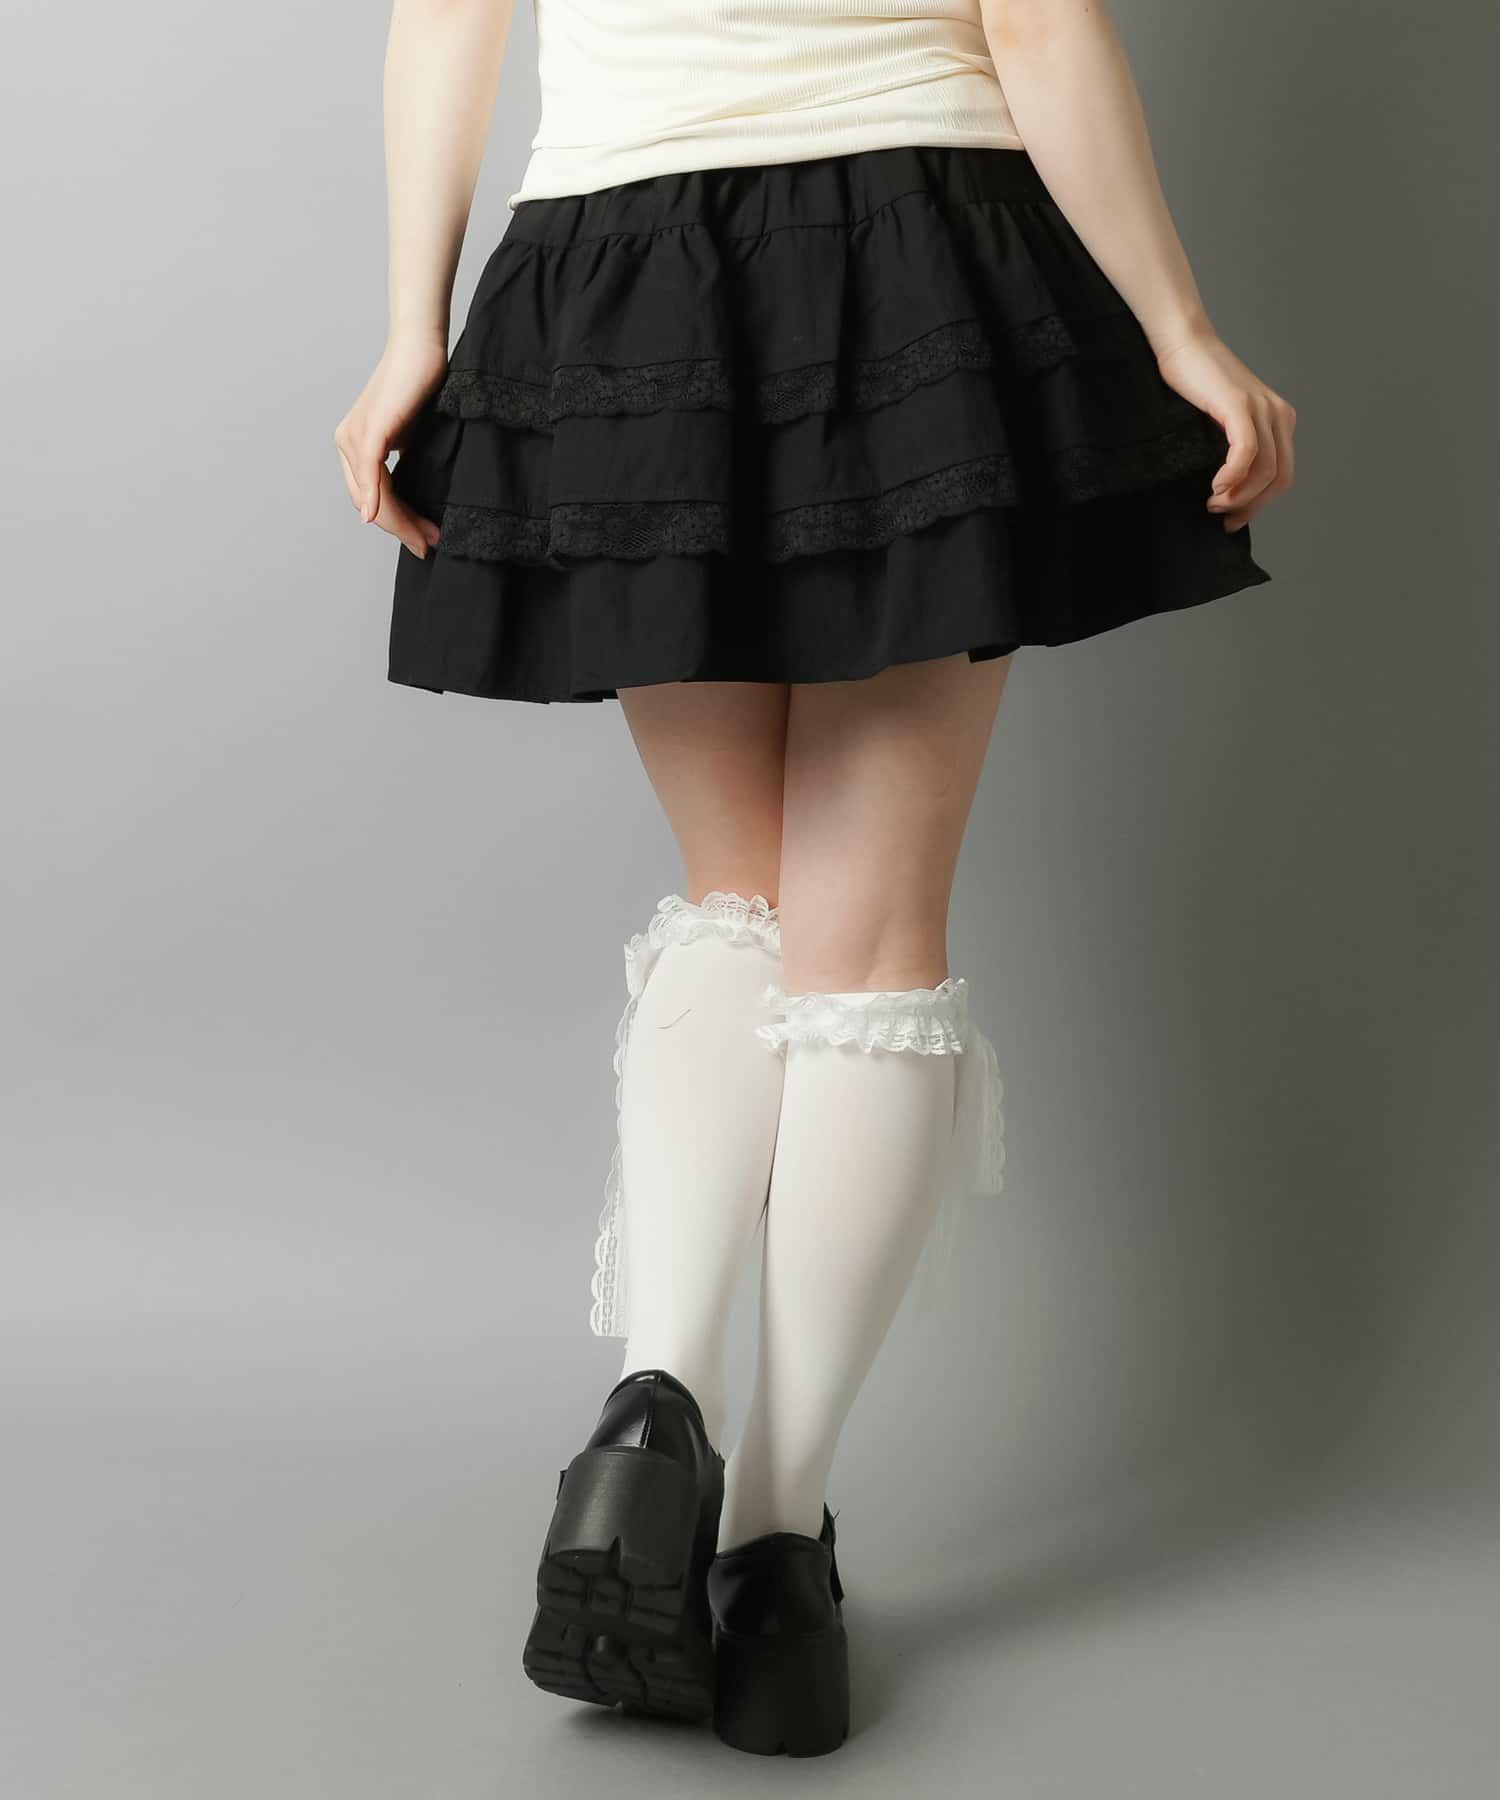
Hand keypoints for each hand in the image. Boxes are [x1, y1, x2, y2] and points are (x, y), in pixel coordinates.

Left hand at [333, 331, 448, 556]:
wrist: (420, 348)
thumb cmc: (420, 386)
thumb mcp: (411, 437)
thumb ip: (405, 466)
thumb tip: (415, 499)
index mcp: (354, 447)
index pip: (373, 498)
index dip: (397, 525)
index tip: (423, 540)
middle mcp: (347, 443)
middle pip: (371, 502)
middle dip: (401, 528)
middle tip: (428, 545)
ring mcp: (354, 436)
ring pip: (373, 494)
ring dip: (398, 521)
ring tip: (425, 537)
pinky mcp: (369, 428)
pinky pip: (370, 473)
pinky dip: (375, 498)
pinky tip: (379, 519)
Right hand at [1154, 326, 1295, 531]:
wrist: (1183, 344)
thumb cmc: (1194, 383)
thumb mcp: (1222, 420)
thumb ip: (1235, 446)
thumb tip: (1228, 490)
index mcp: (1279, 419)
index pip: (1282, 476)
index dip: (1259, 505)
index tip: (1233, 519)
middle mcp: (1278, 414)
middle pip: (1279, 478)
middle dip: (1251, 506)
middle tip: (1222, 516)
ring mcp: (1263, 409)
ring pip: (1265, 471)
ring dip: (1239, 496)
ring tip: (1214, 502)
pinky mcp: (1241, 406)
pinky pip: (1247, 454)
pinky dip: (1232, 477)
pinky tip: (1216, 486)